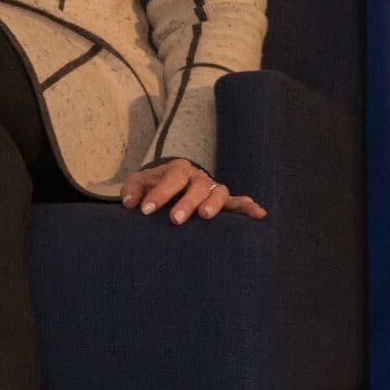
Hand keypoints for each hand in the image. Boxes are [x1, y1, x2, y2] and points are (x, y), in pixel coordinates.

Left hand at [119, 158, 265, 224]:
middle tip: (175, 219)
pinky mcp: (224, 202)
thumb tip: (130, 203)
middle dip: (186, 203)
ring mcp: (212, 189)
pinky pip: (239, 203)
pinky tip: (259, 214)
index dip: (159, 194)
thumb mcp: (140, 183)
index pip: (171, 179)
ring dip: (214, 204)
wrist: (170, 185)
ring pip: (218, 193)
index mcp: (178, 170)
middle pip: (197, 187)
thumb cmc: (154, 185)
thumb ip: (133, 189)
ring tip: (205, 217)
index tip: (146, 210)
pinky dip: (248, 207)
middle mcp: (198, 177)